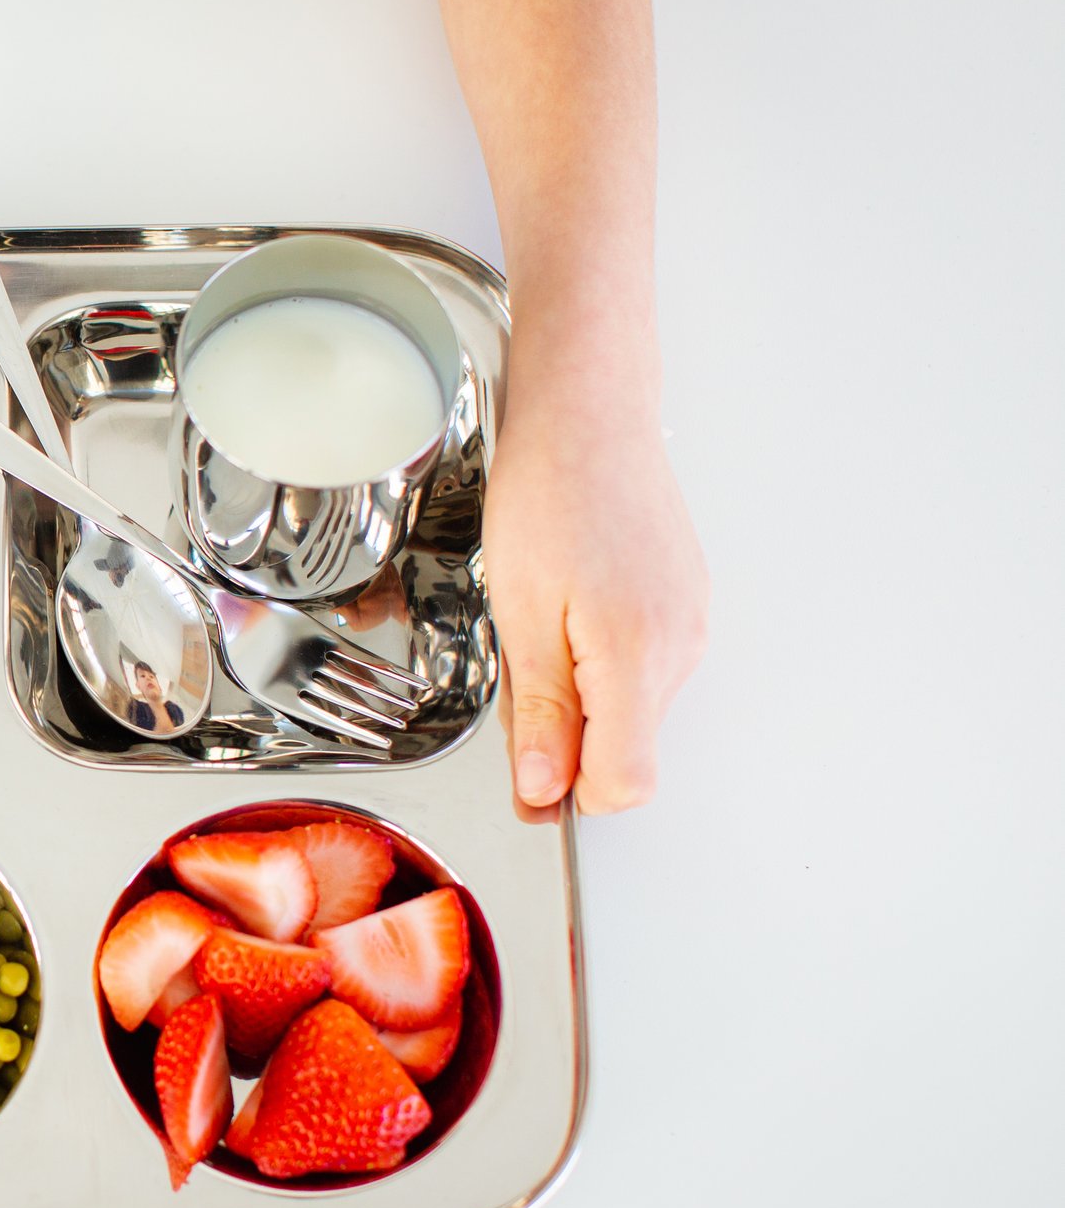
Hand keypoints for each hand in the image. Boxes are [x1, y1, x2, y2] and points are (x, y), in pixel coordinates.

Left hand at [482, 321, 707, 813]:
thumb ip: (538, 713)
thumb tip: (542, 789)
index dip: (569, 792)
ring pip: (630, 709)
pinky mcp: (684, 604)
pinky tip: (569, 608)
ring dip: (579, 694)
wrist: (589, 415)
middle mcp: (679, 648)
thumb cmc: (550, 494)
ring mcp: (689, 625)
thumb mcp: (521, 614)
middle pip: (627, 750)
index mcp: (637, 656)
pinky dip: (597, 661)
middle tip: (519, 670)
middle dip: (565, 738)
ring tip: (542, 624)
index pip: (625, 783)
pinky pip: (640, 667)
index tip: (527, 775)